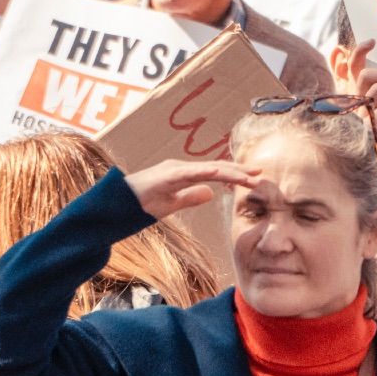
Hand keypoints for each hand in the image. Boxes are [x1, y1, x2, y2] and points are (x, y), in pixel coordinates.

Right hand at [122, 160, 259, 218]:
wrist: (115, 207)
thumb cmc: (139, 205)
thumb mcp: (171, 204)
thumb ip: (190, 197)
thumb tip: (211, 193)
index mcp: (183, 174)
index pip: (215, 173)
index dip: (235, 175)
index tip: (255, 178)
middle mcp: (180, 168)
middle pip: (216, 168)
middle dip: (239, 171)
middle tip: (261, 174)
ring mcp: (173, 169)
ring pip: (208, 169)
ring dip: (230, 173)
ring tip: (250, 177)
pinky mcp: (165, 175)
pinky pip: (190, 173)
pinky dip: (206, 172)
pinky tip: (220, 174)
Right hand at [341, 39, 376, 126]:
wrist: (361, 161)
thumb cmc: (371, 132)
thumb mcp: (371, 111)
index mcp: (352, 94)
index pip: (351, 67)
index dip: (359, 52)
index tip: (372, 41)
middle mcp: (352, 102)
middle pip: (367, 76)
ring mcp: (358, 115)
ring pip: (376, 91)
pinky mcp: (367, 128)